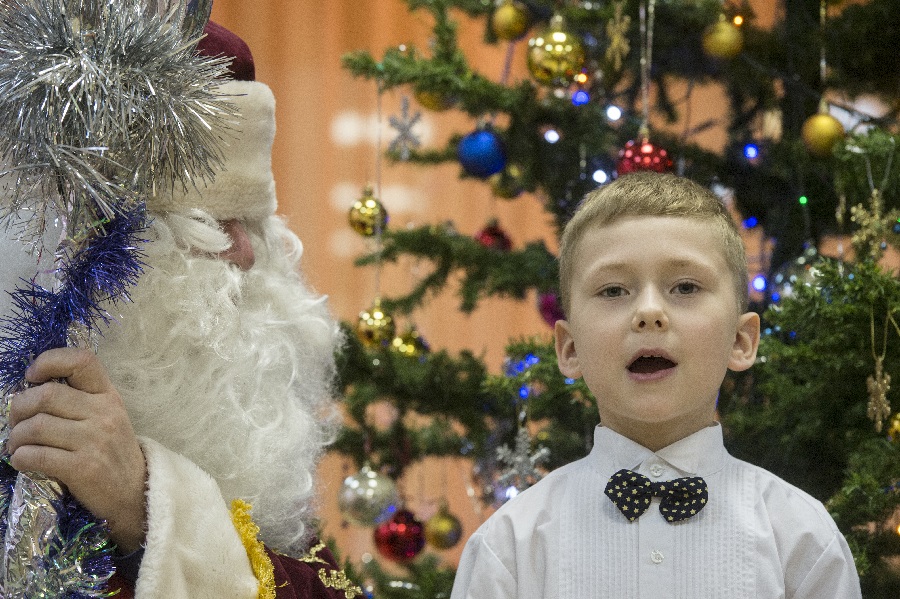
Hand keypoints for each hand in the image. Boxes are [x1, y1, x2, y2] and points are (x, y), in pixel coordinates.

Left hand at [7, 347, 146, 552]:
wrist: (136, 492)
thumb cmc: (113, 453)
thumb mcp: (107, 417)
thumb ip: (79, 400)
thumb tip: (30, 391)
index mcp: (108, 396)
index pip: (82, 360)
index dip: (50, 361)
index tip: (33, 377)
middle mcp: (104, 413)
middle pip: (45, 395)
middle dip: (18, 408)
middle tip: (16, 422)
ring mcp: (95, 441)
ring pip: (36, 427)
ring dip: (16, 438)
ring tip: (18, 446)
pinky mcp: (83, 468)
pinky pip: (36, 455)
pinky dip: (21, 458)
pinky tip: (24, 461)